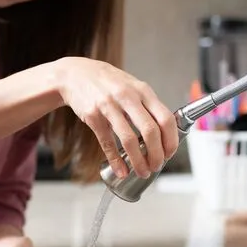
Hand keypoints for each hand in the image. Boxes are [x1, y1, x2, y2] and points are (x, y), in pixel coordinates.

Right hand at [53, 57, 178, 178]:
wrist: (75, 74)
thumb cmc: (108, 83)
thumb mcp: (132, 86)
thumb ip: (148, 105)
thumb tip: (163, 133)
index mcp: (143, 91)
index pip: (165, 118)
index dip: (171, 140)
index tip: (169, 153)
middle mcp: (128, 97)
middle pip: (150, 131)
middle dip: (157, 155)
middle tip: (157, 166)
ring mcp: (110, 106)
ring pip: (129, 140)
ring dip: (138, 161)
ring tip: (142, 171)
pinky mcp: (93, 116)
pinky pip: (108, 143)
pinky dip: (116, 160)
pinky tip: (121, 170)